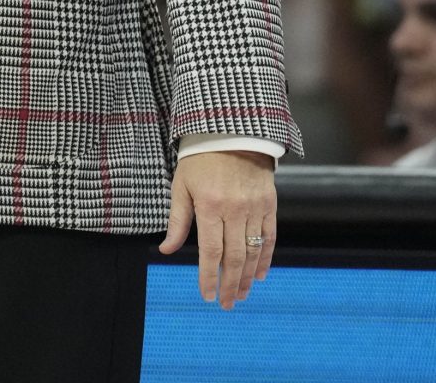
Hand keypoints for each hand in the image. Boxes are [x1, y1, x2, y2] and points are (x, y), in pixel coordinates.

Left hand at [158, 150, 275, 309]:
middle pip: (234, 257)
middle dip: (229, 285)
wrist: (231, 131)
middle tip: (225, 304)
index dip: (209, 277)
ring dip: (247, 277)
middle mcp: (235, 209)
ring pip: (253, 251)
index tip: (206, 295)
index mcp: (209, 205)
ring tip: (240, 295)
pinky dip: (265, 258)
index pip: (210, 252)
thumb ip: (177, 221)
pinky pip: (269, 237)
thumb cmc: (200, 159)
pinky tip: (259, 274)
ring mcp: (255, 207)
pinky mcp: (269, 203)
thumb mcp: (181, 186)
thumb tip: (166, 250)